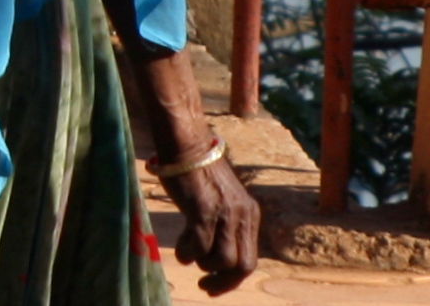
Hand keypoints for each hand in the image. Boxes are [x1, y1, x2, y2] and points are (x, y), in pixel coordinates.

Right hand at [163, 148, 258, 292]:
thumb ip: (223, 221)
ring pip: (222, 260)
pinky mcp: (204, 209)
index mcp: (250, 214)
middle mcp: (243, 216)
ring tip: (188, 254)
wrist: (186, 144)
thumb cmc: (196, 170)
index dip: (233, 278)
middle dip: (223, 282)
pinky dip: (187, 252)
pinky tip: (179, 247)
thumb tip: (211, 249)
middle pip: (242, 265)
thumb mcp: (220, 199)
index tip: (214, 285)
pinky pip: (198, 245)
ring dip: (203, 264)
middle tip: (204, 285)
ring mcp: (224, 213)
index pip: (250, 259)